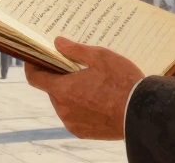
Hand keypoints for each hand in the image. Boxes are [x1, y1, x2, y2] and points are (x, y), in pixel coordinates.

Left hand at [23, 37, 144, 139]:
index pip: (34, 78)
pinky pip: (74, 116)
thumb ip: (75, 50)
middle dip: (60, 77)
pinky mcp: (82, 132)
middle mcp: (63, 109)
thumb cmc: (121, 82)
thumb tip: (57, 42)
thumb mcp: (100, 57)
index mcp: (63, 90)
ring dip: (71, 92)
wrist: (141, 113)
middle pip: (52, 89)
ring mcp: (72, 123)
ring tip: (92, 83)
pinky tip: (97, 99)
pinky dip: (80, 107)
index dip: (32, 66)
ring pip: (64, 103)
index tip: (35, 58)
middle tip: (75, 67)